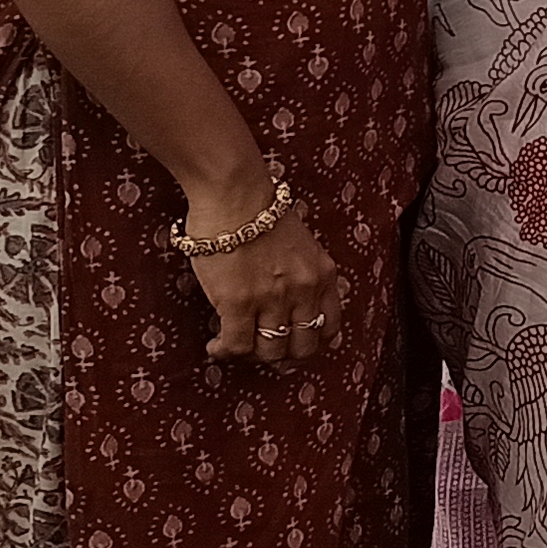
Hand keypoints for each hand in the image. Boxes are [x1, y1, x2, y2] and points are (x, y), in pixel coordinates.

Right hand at [178, 163, 349, 366]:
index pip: (330, 328)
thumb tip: (299, 311)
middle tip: (260, 349)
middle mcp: (305, 290)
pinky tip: (216, 346)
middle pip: (302, 347)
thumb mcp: (303, 246)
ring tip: (235, 345)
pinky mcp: (238, 302)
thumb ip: (307, 276)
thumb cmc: (262, 214)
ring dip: (252, 355)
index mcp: (324, 275)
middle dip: (281, 355)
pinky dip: (226, 351)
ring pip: (270, 350)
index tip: (292, 345)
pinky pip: (237, 344)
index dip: (311, 344)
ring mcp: (273, 298)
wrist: (236, 193)